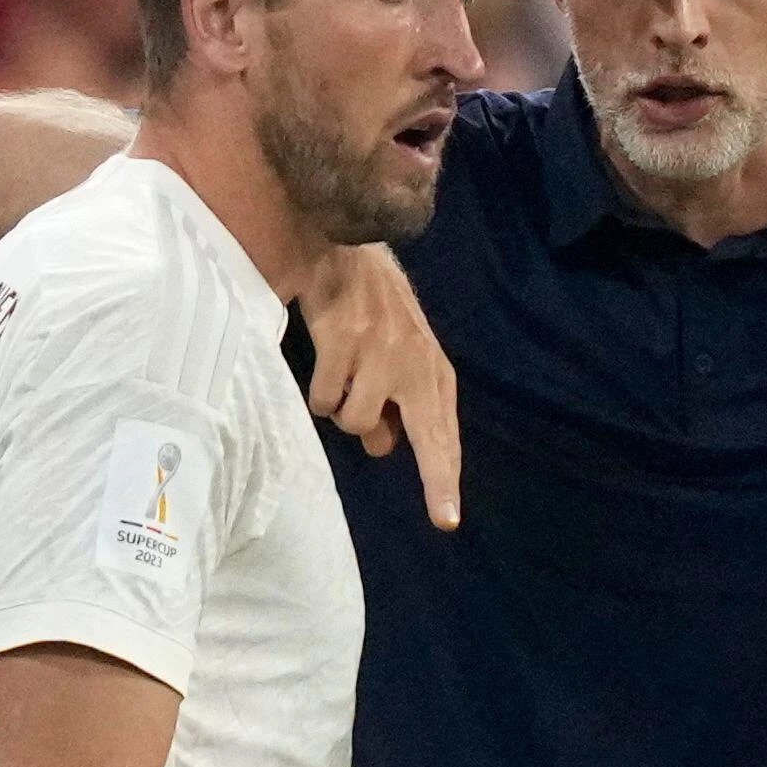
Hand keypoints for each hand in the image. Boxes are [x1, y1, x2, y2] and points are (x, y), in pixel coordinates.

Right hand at [300, 245, 461, 529]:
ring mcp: (380, 351)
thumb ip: (394, 404)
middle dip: (437, 481)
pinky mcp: (344, 339)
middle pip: (430, 439)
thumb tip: (381, 448)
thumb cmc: (369, 309)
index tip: (448, 521)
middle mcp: (414, 362)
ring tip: (341, 378)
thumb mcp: (395, 358)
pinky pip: (325, 401)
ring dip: (342, 411)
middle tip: (444, 520)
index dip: (445, 480)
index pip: (443, 435)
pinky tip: (322, 365)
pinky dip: (318, 394)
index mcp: (432, 371)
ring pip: (358, 423)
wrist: (342, 245)